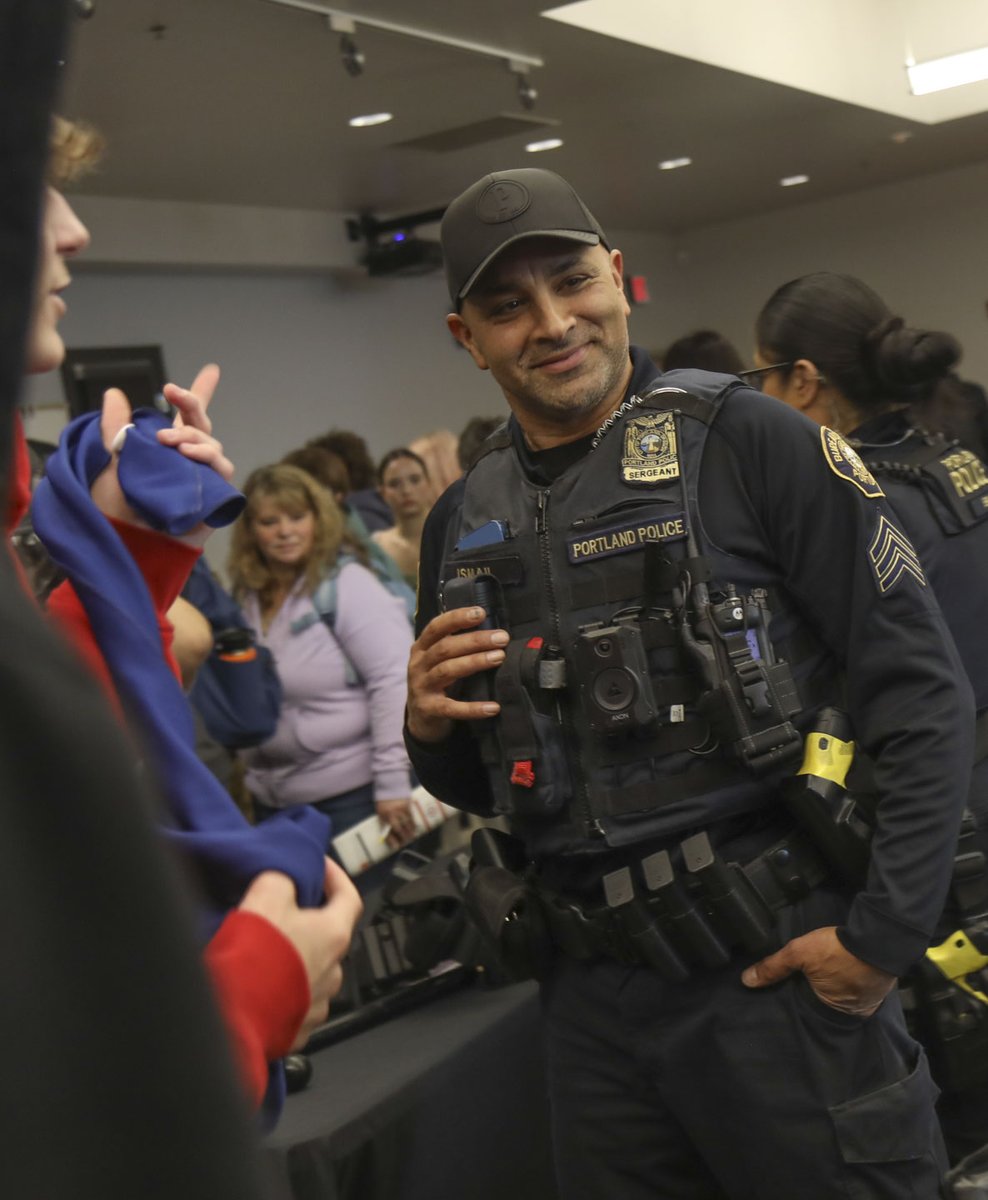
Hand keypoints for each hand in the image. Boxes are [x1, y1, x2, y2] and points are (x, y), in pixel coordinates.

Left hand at [90, 363, 231, 544]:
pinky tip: (189, 454)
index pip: (186, 417)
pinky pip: (221, 469)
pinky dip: (207, 457)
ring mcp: (204, 476)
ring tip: (171, 441)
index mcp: (167, 448)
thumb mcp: (110, 463)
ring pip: (211, 443)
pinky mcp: (215, 495)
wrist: (131, 543)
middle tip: (171, 391)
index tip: (212, 370)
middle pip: (201, 423)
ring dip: (192, 435)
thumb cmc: (118, 510)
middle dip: (190, 403)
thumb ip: (115, 430)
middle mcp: (189, 459)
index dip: (200, 394)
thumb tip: (115, 394)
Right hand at [238, 857, 362, 1048]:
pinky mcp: (299, 1030)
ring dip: (295, 961)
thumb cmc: (253, 957)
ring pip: (312, 973)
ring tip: (266, 954)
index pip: (349, 897)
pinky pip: (296, 1004)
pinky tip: (260, 985)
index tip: (321, 868)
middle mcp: (334, 972)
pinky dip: (283, 993)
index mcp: (333, 935)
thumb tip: (284, 881)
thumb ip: (282, 881)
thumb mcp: (266, 896)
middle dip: (309, 923)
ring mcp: (317, 1004)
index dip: (336, 878)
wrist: (233, 1016)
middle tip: (284, 912)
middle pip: (328, 938)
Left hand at [376, 797, 415, 847]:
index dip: (391, 840)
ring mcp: (400, 810)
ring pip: (407, 825)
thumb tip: (387, 836)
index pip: (387, 831)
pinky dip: (413, 825)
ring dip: (410, 833)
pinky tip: (414, 829)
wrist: (390, 786)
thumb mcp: (381, 811)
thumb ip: (384, 822)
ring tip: (411, 838)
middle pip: (399, 830)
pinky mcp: (407, 806)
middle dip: (403, 838)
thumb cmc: (383, 801)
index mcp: (383, 815)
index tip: (396, 847)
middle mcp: (391, 813)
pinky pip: (411, 818)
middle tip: (405, 842)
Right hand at [406, 606, 507, 742]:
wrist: (421, 719)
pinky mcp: (429, 710)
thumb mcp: (440, 661)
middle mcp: (419, 665)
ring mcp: (422, 687)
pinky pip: (452, 708)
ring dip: (475, 662)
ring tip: (499, 658)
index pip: (437, 627)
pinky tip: (493, 707)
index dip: (457, 618)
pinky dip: (473, 708)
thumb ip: (457, 646)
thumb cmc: (437, 682)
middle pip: (445, 648)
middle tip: (501, 638)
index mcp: (421, 648)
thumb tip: (493, 632)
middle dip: (475, 640)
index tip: (481, 613)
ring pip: (447, 671)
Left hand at [741, 925, 895, 1017]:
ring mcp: (869, 1000)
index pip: (810, 1010)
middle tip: (807, 978)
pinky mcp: (880, 985)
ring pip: (845, 995)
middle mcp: (853, 1013)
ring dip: (836, 985)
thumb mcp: (800, 953)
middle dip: (817, 992)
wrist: (880, 936)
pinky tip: (844, 967)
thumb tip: (746, 981)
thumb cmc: (839, 950)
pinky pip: (860, 986)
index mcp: (834, 1012)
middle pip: (828, 1003)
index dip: (800, 998)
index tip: (792, 988)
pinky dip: (851, 978)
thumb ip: (773, 967)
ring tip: (825, 971)